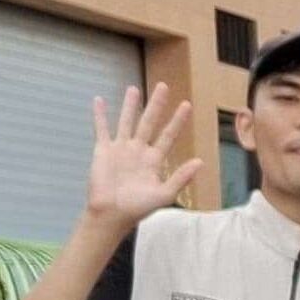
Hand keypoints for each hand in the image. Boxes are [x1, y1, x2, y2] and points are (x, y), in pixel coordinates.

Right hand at [87, 84, 203, 230]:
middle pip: (149, 122)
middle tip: (164, 86)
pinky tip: (99, 100)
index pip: (169, 135)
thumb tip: (200, 162)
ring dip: (131, 105)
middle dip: (157, 105)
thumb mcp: (164, 194)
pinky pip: (101, 129)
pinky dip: (100, 115)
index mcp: (154, 160)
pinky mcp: (103, 150)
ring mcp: (121, 148)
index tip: (186, 105)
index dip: (177, 121)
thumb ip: (181, 178)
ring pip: (127, 121)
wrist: (111, 213)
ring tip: (134, 89)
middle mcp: (138, 150)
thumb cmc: (138, 207)